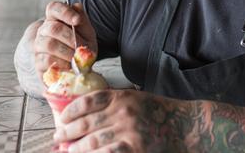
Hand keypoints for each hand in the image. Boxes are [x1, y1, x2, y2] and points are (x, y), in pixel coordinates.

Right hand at [33, 1, 97, 77]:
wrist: (78, 66)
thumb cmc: (81, 45)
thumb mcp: (87, 32)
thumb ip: (83, 20)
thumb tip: (77, 6)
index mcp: (55, 18)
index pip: (53, 8)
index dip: (65, 12)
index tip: (77, 20)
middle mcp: (43, 30)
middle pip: (53, 28)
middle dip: (71, 38)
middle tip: (82, 46)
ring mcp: (39, 46)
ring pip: (50, 45)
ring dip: (68, 52)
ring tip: (77, 57)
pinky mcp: (38, 62)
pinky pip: (48, 60)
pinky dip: (63, 63)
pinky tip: (69, 65)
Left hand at [54, 90, 189, 151]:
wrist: (186, 127)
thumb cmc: (160, 113)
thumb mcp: (137, 100)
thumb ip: (115, 103)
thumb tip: (86, 114)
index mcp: (123, 97)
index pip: (89, 101)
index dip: (71, 110)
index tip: (63, 118)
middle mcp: (123, 112)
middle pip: (86, 122)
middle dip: (68, 132)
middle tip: (58, 137)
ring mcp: (129, 132)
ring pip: (92, 142)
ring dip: (77, 148)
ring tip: (69, 150)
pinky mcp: (134, 149)